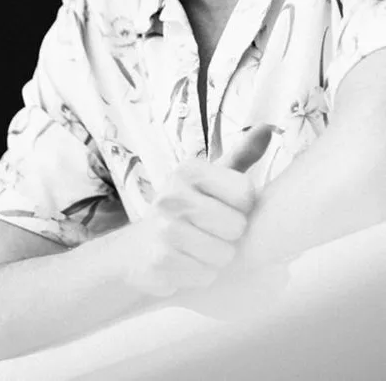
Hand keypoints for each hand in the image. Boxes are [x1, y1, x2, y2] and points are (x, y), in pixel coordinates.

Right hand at [122, 125, 274, 296]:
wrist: (137, 247)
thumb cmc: (186, 209)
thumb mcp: (210, 178)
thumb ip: (241, 155)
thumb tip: (267, 128)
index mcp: (189, 170)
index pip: (245, 193)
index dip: (243, 206)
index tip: (227, 206)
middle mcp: (172, 196)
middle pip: (236, 226)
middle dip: (230, 235)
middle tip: (212, 231)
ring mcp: (163, 229)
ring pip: (223, 255)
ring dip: (216, 258)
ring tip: (199, 247)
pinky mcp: (158, 262)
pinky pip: (204, 276)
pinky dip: (200, 275)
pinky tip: (185, 262)